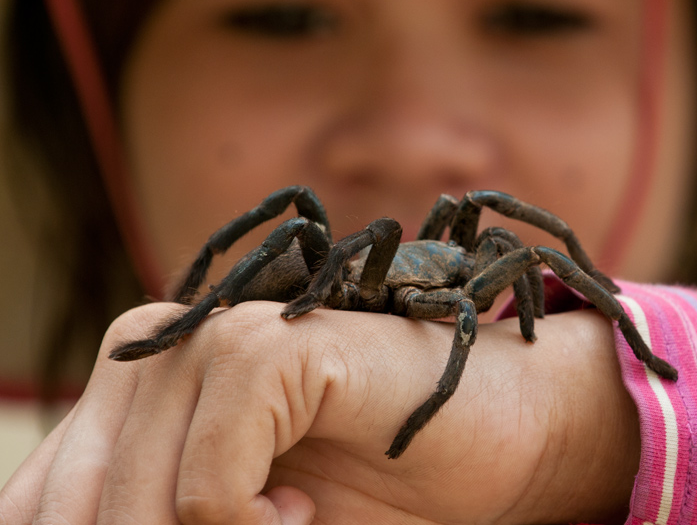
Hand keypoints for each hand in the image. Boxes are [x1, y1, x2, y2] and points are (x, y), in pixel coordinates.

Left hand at [1, 301, 639, 523]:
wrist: (501, 432)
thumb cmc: (379, 486)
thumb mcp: (243, 522)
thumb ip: (159, 517)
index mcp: (140, 390)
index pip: (43, 500)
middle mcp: (164, 349)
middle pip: (77, 503)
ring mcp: (218, 338)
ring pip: (133, 501)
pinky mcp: (276, 350)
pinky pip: (207, 483)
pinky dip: (249, 524)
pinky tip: (303, 512)